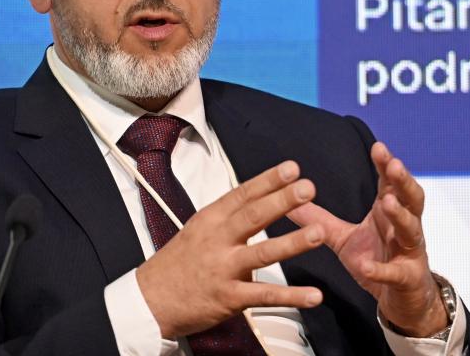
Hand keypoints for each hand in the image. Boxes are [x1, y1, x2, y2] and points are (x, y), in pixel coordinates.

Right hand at [135, 161, 324, 337]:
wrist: (150, 300)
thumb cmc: (178, 261)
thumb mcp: (199, 228)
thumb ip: (230, 214)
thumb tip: (260, 194)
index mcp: (212, 219)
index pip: (243, 194)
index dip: (269, 180)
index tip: (292, 168)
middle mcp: (218, 240)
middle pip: (253, 216)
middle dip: (282, 201)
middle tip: (307, 188)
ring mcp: (224, 269)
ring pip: (262, 253)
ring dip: (293, 243)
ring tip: (319, 233)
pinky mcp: (229, 298)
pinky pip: (264, 296)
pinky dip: (291, 297)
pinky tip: (313, 295)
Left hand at [288, 142, 447, 336]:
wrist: (399, 300)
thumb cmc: (375, 259)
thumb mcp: (342, 237)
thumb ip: (319, 218)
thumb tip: (292, 198)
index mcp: (388, 213)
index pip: (390, 183)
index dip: (386, 165)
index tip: (378, 147)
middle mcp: (404, 227)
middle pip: (411, 199)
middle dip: (403, 181)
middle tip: (394, 165)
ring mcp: (409, 252)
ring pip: (410, 229)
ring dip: (400, 215)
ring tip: (387, 201)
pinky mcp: (406, 279)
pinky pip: (394, 273)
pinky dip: (381, 269)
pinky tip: (367, 266)